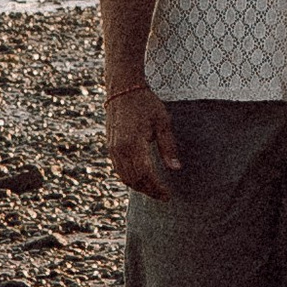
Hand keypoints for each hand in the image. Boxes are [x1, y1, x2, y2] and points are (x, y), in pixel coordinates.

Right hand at [105, 81, 184, 199]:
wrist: (123, 90)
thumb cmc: (145, 103)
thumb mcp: (162, 122)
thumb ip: (168, 147)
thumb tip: (176, 169)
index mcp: (133, 144)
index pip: (145, 175)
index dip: (156, 187)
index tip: (167, 194)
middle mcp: (119, 149)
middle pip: (134, 180)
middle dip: (149, 191)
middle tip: (163, 196)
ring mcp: (112, 149)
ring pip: (124, 177)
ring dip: (139, 187)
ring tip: (154, 190)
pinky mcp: (110, 147)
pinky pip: (119, 170)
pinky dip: (130, 178)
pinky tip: (141, 179)